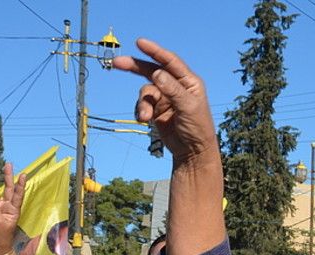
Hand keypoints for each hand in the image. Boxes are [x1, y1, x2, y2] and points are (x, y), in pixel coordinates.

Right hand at [113, 39, 218, 168]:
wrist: (193, 152)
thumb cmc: (198, 128)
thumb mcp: (188, 107)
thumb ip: (173, 90)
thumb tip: (156, 72)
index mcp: (188, 81)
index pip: (170, 62)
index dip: (155, 51)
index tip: (140, 43)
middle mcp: (176, 86)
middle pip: (152, 70)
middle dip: (135, 66)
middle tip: (117, 63)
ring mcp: (165, 98)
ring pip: (145, 92)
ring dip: (142, 103)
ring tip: (145, 117)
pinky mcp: (156, 110)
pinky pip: (142, 105)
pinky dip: (140, 111)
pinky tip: (143, 120)